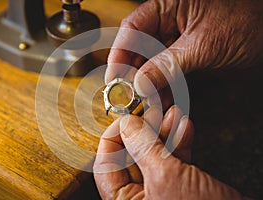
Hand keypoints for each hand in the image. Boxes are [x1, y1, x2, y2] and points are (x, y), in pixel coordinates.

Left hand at [93, 106, 247, 198]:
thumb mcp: (166, 176)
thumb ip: (143, 148)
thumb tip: (127, 124)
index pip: (106, 164)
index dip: (114, 137)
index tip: (127, 119)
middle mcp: (138, 199)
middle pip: (131, 157)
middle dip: (144, 131)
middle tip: (152, 112)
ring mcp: (159, 193)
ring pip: (154, 156)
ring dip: (165, 133)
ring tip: (172, 114)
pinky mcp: (179, 189)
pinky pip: (173, 162)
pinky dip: (179, 143)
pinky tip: (184, 128)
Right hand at [106, 0, 262, 97]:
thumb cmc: (249, 23)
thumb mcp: (203, 45)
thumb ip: (168, 64)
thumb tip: (140, 82)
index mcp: (169, 5)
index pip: (133, 28)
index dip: (120, 53)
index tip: (114, 77)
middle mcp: (170, 20)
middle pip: (139, 47)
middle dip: (133, 73)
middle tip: (128, 95)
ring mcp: (177, 39)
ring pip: (152, 62)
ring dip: (147, 83)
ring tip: (145, 101)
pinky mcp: (186, 54)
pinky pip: (167, 71)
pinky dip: (163, 86)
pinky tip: (161, 99)